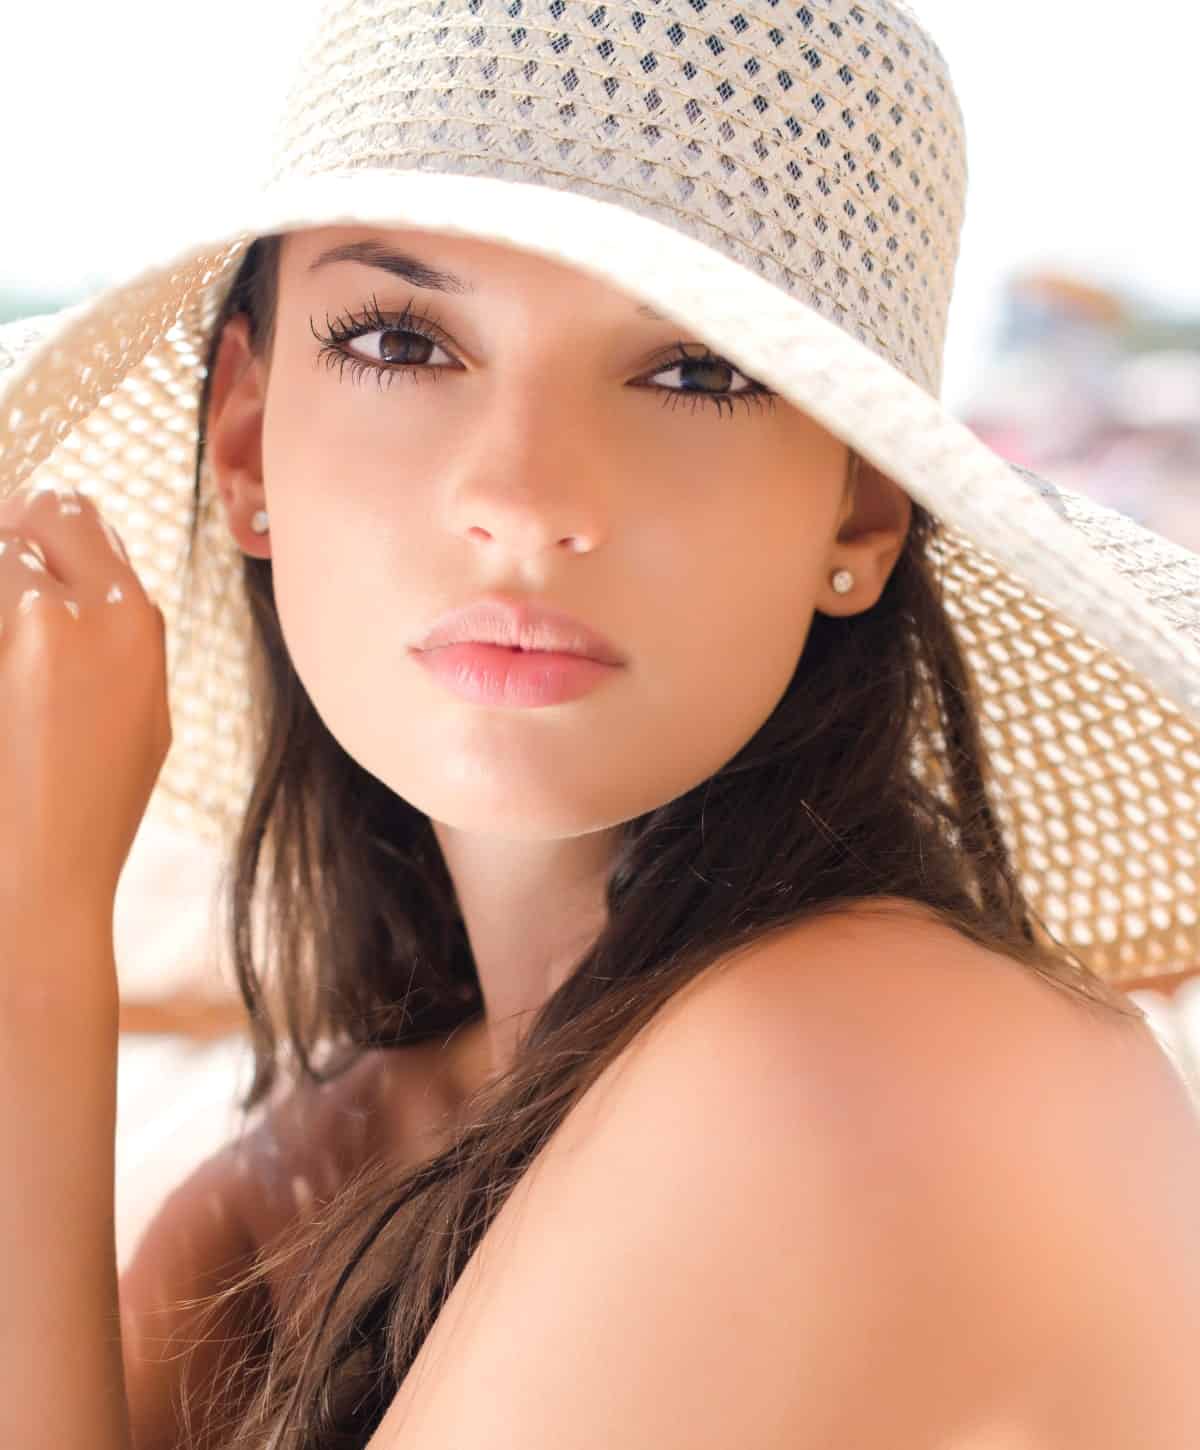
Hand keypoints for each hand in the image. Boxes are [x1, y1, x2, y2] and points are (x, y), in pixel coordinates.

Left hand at [0, 485, 172, 930]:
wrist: (37, 874)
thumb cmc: (93, 806)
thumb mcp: (146, 716)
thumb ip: (120, 637)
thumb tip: (83, 582)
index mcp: (130, 624)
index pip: (75, 515)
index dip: (46, 527)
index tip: (29, 546)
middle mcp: (70, 613)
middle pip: (22, 519)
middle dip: (12, 543)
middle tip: (12, 594)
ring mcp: (14, 634)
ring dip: (2, 592)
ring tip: (14, 655)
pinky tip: (10, 690)